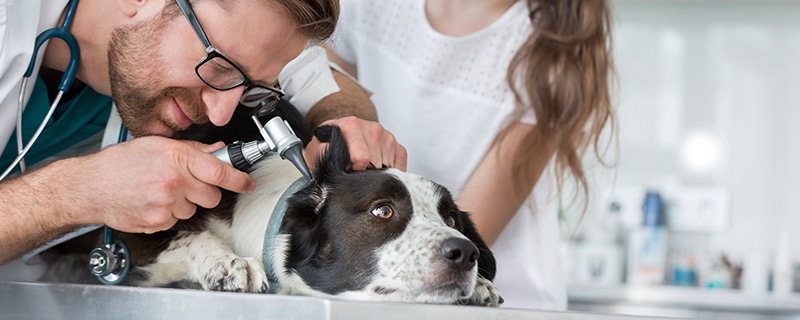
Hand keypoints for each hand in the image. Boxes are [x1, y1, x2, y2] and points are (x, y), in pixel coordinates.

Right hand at [63, 136, 255, 232]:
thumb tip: (216, 151)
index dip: (240, 179)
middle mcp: (174, 181)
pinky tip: (151, 202)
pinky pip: (176, 220)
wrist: (89, 187)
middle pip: (212, 195)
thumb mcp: (157, 145)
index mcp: (177, 157)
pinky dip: (168, 214)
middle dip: (204, 191)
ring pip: (194, 208)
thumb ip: (191, 149)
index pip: (220, 171)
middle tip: (184, 183)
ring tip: (160, 190)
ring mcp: (167, 203)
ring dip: (184, 202)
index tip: (248, 183)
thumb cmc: (119, 163)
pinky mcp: (158, 221)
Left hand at [304, 116, 406, 170]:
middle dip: (364, 174)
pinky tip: (376, 170)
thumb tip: (335, 165)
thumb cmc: (329, 148)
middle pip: (375, 165)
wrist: (340, 138)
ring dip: (376, 174)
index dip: (353, 172)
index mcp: (351, 125)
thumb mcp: (317, 151)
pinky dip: (389, 174)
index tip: (347, 173)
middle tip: (353, 172)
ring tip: (363, 169)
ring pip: (387, 168)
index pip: (362, 158)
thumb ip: (323, 155)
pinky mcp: (397, 145)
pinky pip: (399, 167)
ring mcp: (387, 136)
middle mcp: (372, 128)